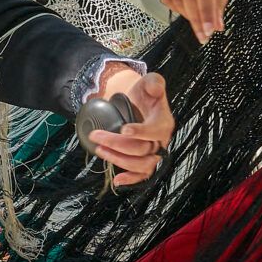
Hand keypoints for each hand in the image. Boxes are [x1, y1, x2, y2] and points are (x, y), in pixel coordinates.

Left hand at [81, 66, 172, 187]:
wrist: (139, 104)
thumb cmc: (145, 94)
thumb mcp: (150, 82)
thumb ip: (155, 82)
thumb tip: (156, 88)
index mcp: (164, 122)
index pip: (155, 131)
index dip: (140, 132)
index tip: (123, 129)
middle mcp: (161, 141)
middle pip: (142, 149)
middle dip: (117, 143)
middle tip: (96, 136)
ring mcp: (153, 153)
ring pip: (141, 164)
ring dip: (119, 160)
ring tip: (100, 149)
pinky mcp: (145, 161)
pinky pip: (142, 175)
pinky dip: (131, 179)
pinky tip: (117, 180)